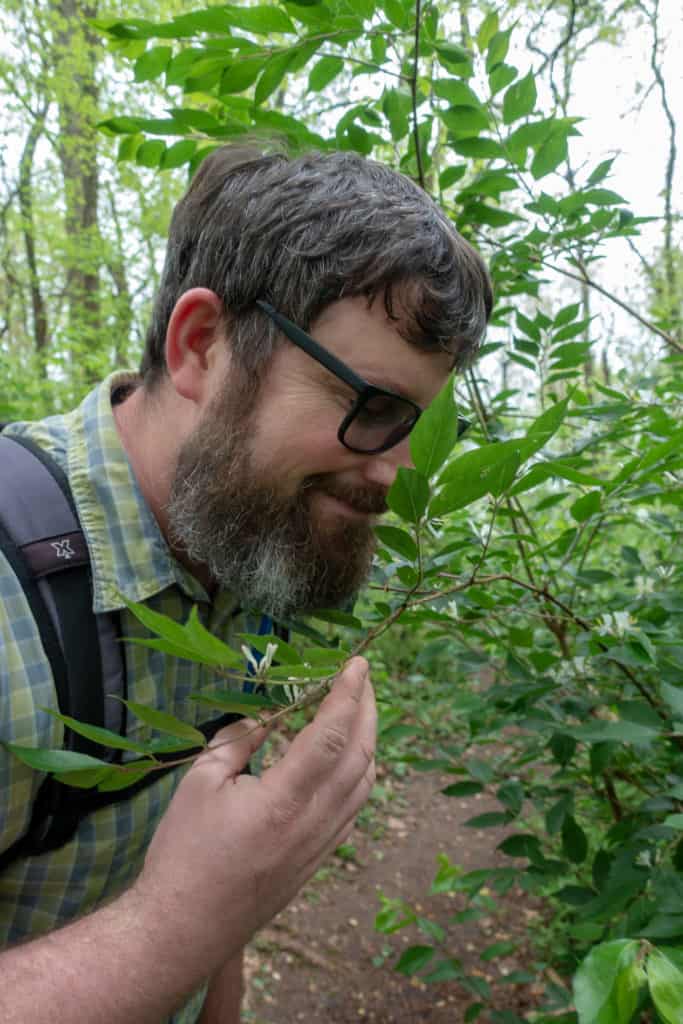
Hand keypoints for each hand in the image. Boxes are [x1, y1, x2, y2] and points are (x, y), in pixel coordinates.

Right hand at [133, 657, 375, 975]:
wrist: (183, 927)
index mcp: (283, 799)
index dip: (348, 694)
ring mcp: (321, 845)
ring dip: (369, 742)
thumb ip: (238, 741)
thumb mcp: (200, 782)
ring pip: (364, 785)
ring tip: (359, 711)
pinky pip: (354, 810)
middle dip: (368, 710)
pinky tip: (348, 760)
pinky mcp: (318, 861)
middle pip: (360, 756)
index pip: (331, 734)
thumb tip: (267, 714)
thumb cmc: (183, 852)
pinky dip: (360, 775)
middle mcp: (313, 822)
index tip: (357, 664)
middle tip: (363, 678)